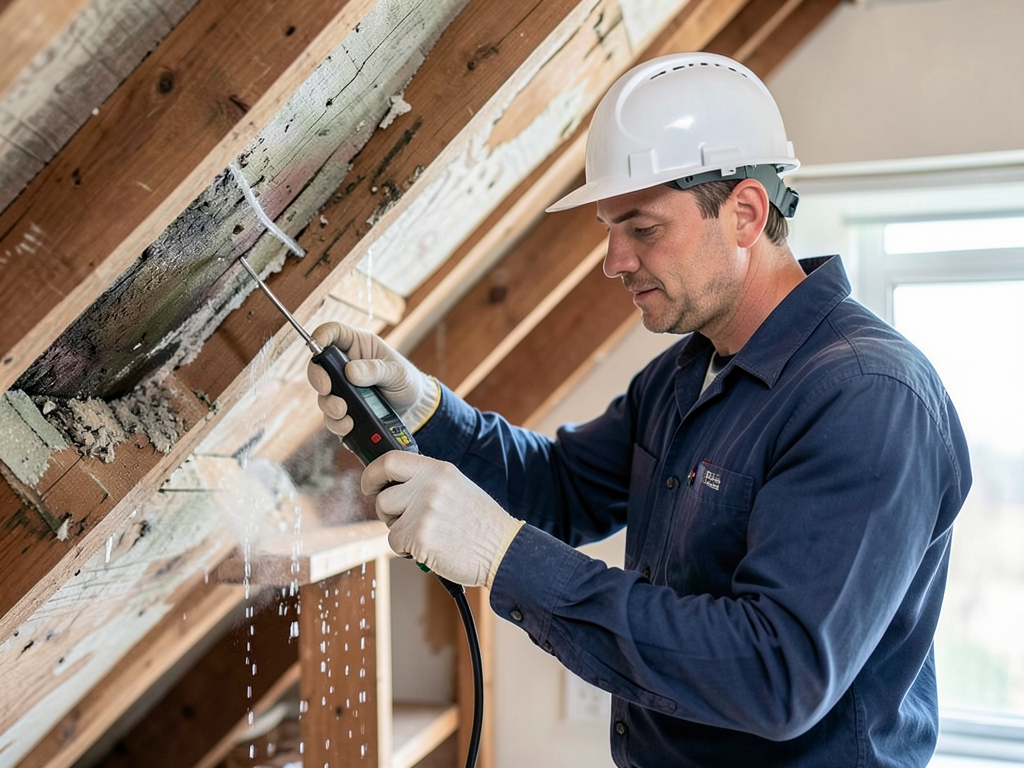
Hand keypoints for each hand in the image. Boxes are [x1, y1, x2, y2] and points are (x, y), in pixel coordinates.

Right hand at [306, 321, 440, 437]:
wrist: (415, 410)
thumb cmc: (407, 382)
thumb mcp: (398, 372)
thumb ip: (376, 370)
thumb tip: (350, 372)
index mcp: (357, 346)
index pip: (332, 333)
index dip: (320, 336)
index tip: (317, 345)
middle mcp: (344, 367)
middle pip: (318, 367)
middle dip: (318, 378)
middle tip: (327, 388)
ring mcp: (343, 391)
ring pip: (323, 396)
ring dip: (329, 405)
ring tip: (345, 411)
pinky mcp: (345, 412)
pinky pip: (332, 419)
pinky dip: (337, 423)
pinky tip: (350, 425)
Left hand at [362, 452, 523, 587]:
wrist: (503, 548)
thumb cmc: (480, 523)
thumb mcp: (456, 487)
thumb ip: (426, 482)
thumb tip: (391, 485)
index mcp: (438, 470)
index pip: (390, 460)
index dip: (372, 473)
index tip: (369, 485)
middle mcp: (429, 486)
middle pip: (383, 497)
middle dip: (387, 513)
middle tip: (404, 521)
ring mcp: (423, 511)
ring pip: (388, 523)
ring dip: (400, 532)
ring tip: (428, 534)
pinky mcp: (419, 536)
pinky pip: (395, 543)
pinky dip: (407, 550)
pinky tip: (430, 548)